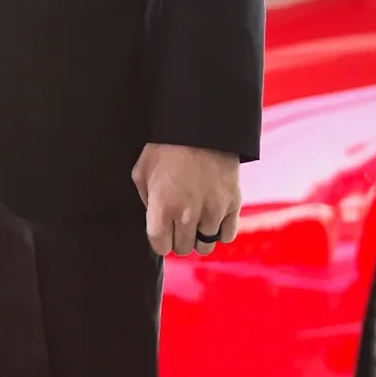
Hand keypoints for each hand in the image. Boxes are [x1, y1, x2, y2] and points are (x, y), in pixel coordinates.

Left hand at [132, 142, 241, 256]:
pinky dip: (219, 232)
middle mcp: (188, 214)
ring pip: (205, 246)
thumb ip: (146, 201)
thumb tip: (155, 219)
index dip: (159, 241)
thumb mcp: (142, 172)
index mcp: (163, 206)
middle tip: (177, 223)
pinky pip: (227, 236)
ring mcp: (213, 211)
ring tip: (194, 222)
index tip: (161, 233)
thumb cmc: (166, 147)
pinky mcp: (233, 204)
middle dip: (177, 239)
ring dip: (198, 237)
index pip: (160, 246)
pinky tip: (212, 220)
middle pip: (183, 248)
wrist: (201, 128)